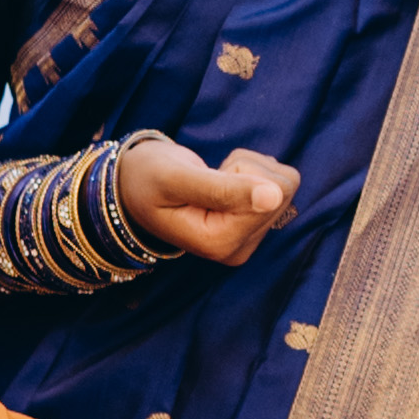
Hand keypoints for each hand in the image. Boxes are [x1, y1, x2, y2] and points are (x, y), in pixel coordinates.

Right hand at [119, 131, 299, 269]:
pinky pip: (280, 185)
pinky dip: (252, 173)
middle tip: (208, 177)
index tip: (207, 178)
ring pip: (284, 184)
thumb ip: (224, 189)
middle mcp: (239, 249)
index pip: (274, 194)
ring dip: (248, 169)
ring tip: (212, 179)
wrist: (134, 185)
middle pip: (283, 189)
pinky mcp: (254, 228)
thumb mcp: (176, 178)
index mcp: (220, 244)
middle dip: (246, 170)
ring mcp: (248, 241)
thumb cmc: (147, 178)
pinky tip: (222, 182)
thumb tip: (274, 197)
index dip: (242, 171)